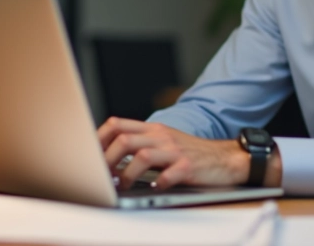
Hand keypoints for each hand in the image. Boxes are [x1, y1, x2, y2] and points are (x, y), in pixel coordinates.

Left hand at [97, 117, 248, 190]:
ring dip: (127, 174)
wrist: (224, 158)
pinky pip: (167, 176)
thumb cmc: (190, 152)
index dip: (98, 139)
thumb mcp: (164, 140)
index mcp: (153, 129)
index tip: (89, 155)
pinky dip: (157, 184)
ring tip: (123, 186)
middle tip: (104, 176)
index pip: (117, 124)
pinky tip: (153, 188)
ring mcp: (175, 151)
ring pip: (142, 156)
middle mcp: (161, 136)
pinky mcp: (188, 167)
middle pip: (124, 140)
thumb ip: (140, 142)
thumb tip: (108, 155)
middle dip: (108, 160)